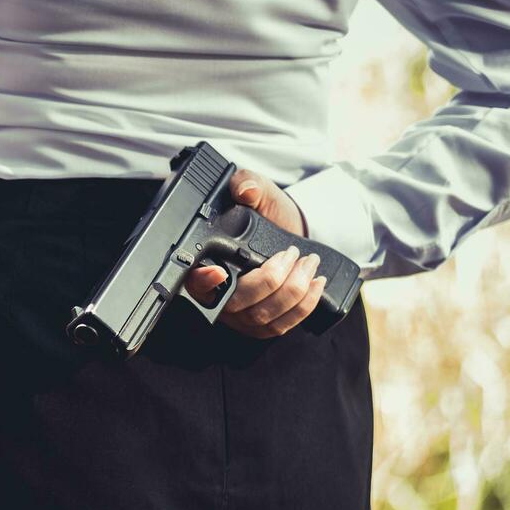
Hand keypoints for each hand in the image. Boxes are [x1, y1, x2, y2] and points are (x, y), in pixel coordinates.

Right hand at [184, 168, 324, 338]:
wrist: (290, 231)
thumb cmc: (268, 215)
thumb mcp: (258, 192)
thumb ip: (247, 183)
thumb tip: (246, 190)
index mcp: (205, 266)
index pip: (194, 282)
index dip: (204, 282)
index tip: (219, 273)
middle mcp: (219, 296)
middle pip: (238, 303)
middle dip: (271, 280)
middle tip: (291, 254)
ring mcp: (242, 316)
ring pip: (263, 316)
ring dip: (292, 290)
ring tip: (309, 264)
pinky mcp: (264, 325)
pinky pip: (281, 326)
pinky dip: (303, 306)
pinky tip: (315, 284)